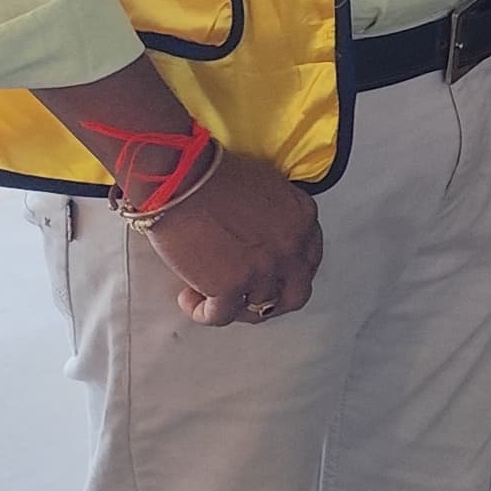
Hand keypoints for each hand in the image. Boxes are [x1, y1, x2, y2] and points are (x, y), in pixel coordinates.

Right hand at [139, 146, 325, 327]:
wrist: (181, 178)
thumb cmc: (213, 174)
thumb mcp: (265, 185)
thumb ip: (278, 216)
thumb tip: (265, 239)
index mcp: (303, 218)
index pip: (309, 259)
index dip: (287, 272)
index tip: (270, 274)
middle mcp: (291, 246)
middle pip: (295, 293)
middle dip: (273, 301)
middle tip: (249, 296)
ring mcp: (264, 268)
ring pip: (257, 308)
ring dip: (233, 303)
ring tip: (210, 291)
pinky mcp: (231, 285)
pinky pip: (221, 316)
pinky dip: (202, 312)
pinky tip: (189, 298)